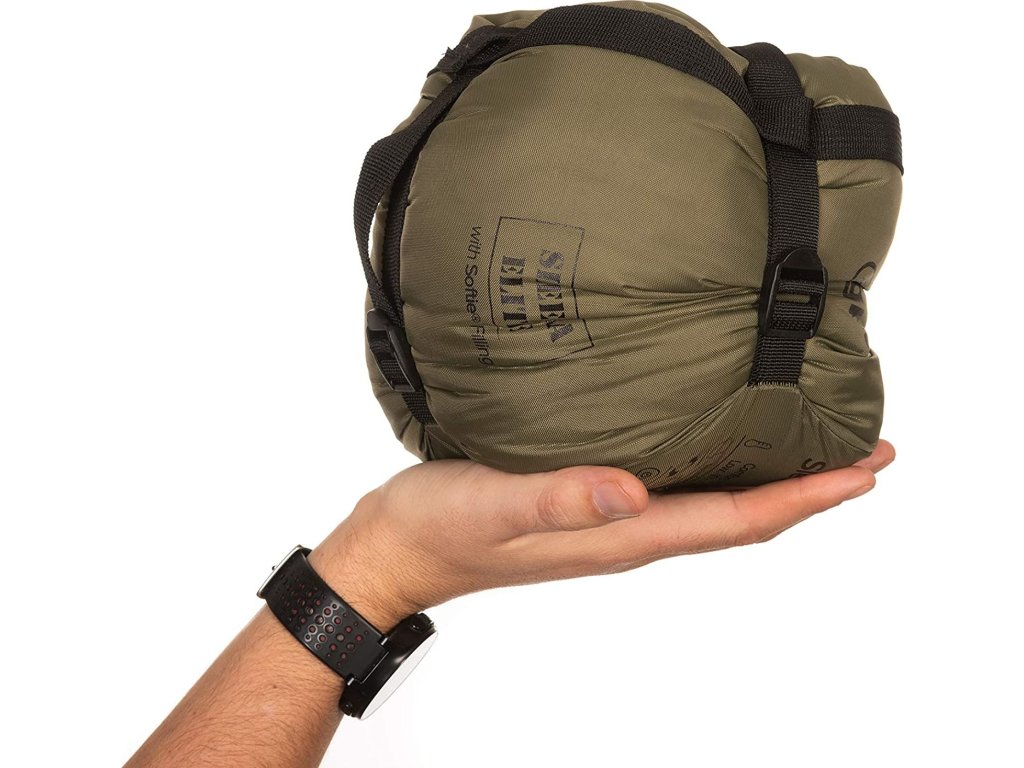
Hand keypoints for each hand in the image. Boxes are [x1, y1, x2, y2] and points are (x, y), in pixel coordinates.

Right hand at [309, 441, 894, 630]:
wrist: (398, 548)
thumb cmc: (441, 527)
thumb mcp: (495, 505)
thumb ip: (561, 498)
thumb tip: (633, 492)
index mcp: (622, 534)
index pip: (738, 520)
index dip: (807, 496)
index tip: (864, 469)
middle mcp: (629, 530)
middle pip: (743, 516)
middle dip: (809, 489)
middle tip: (864, 452)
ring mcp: (611, 521)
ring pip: (716, 504)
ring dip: (772, 481)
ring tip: (811, 447)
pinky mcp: (590, 504)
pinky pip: (677, 490)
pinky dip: (719, 471)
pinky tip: (717, 440)